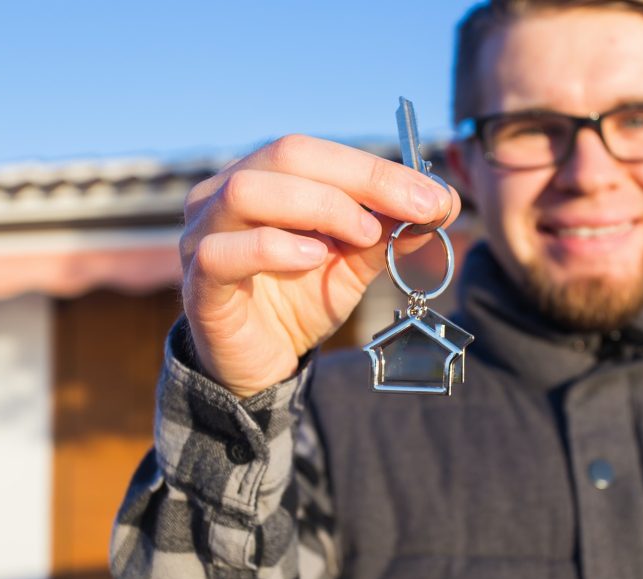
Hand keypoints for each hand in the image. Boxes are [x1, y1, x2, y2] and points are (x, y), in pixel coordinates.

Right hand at [180, 135, 460, 397]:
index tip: (434, 195)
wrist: (263, 362)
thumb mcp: (355, 261)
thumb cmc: (302, 298)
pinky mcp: (199, 283)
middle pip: (286, 155)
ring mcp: (204, 235)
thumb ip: (389, 231)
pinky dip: (273, 248)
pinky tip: (312, 258)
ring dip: (318, 205)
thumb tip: (444, 201)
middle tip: (413, 209)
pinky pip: (224, 252)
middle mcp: (223, 194)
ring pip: (247, 191)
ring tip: (361, 235)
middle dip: (361, 180)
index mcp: (263, 178)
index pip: (316, 151)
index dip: (377, 169)